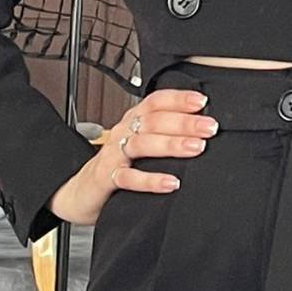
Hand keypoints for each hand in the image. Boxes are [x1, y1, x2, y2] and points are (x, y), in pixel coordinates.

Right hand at [47, 88, 218, 224]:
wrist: (82, 192)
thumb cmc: (118, 165)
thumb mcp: (139, 143)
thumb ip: (164, 133)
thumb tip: (202, 127)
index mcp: (133, 119)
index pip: (156, 101)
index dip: (178, 98)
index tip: (202, 102)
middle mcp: (123, 132)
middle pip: (154, 120)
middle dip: (184, 122)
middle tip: (209, 127)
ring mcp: (113, 154)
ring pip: (142, 144)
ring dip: (171, 145)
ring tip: (196, 148)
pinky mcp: (107, 178)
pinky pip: (128, 178)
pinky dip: (150, 180)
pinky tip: (171, 182)